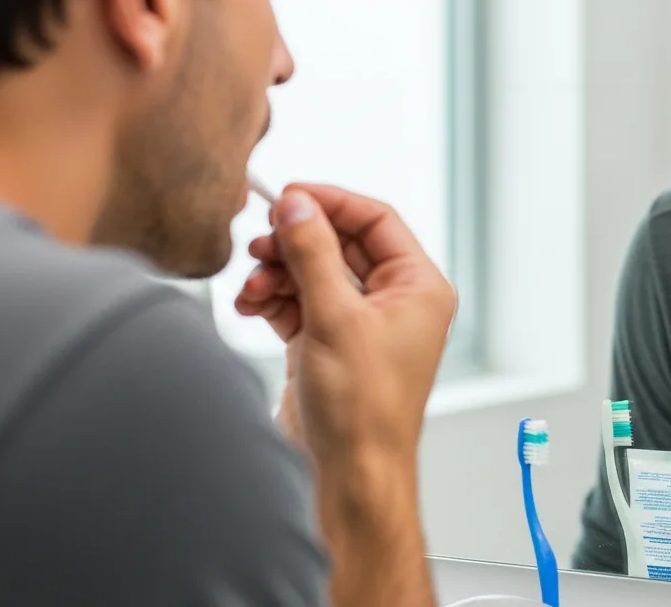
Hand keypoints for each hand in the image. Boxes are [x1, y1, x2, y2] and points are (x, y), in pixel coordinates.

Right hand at [234, 183, 455, 471]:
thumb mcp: (335, 318)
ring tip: (253, 285)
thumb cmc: (364, 410)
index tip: (288, 196)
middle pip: (340, 245)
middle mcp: (394, 302)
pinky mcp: (329, 344)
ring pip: (314, 273)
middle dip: (296, 242)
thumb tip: (297, 205)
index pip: (376, 221)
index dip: (331, 203)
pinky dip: (273, 300)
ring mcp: (360, 324)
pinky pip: (299, 303)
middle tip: (261, 240)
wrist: (348, 474)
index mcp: (418, 288)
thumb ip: (313, 254)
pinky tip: (252, 306)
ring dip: (278, 272)